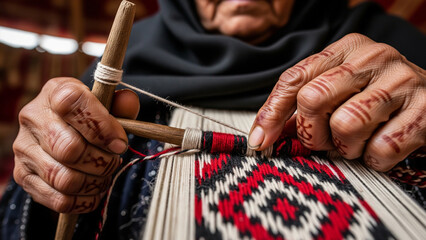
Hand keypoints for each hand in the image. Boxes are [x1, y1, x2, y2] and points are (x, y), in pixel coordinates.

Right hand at [13, 77, 139, 212]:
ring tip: (105, 175)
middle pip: (69, 149)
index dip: (101, 127)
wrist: (60, 130)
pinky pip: (58, 199)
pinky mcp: (24, 176)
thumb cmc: (88, 117)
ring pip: (64, 179)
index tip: (120, 143)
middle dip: (102, 161)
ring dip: (94, 182)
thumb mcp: (106, 105)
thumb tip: (129, 102)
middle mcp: (33, 118)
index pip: (72, 105)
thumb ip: (121, 104)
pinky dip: (84, 201)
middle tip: (114, 160)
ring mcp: (24, 149)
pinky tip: (93, 190)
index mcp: (54, 93)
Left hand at [249, 33, 424, 171]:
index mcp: (345, 50)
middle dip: (311, 133)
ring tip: (358, 142)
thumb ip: (303, 108)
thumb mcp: (339, 91)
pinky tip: (381, 147)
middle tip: (324, 142)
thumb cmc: (376, 100)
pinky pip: (380, 148)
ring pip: (345, 125)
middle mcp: (372, 57)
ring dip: (346, 147)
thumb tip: (263, 136)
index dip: (271, 114)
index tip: (260, 142)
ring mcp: (400, 80)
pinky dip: (375, 159)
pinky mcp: (425, 108)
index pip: (294, 79)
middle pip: (312, 100)